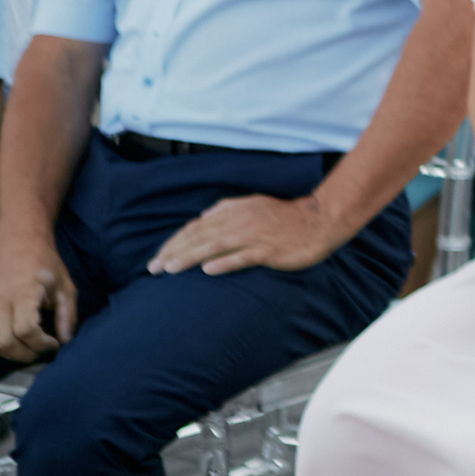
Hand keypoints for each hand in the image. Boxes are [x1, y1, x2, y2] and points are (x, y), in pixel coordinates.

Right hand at [0, 243, 76, 362]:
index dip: (41, 343)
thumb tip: (66, 340)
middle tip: (44, 351)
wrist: (19, 244)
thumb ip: (68, 314)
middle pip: (5, 343)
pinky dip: (6, 345)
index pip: (25, 330)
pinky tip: (22, 340)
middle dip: (27, 354)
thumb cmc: (47, 264)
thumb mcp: (65, 286)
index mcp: (24, 293)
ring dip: (14, 354)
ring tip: (33, 349)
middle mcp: (2, 301)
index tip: (55, 343)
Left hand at [147, 193, 343, 275]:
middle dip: (174, 252)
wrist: (321, 219)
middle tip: (153, 268)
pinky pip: (243, 256)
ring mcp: (255, 235)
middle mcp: (241, 221)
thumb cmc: (287, 216)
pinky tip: (208, 270)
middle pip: (200, 237)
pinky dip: (225, 263)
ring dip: (190, 257)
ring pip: (215, 246)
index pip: (197, 227)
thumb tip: (204, 217)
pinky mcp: (269, 249)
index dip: (175, 241)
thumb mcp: (255, 205)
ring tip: (169, 269)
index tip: (158, 256)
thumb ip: (228, 209)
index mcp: (235, 211)